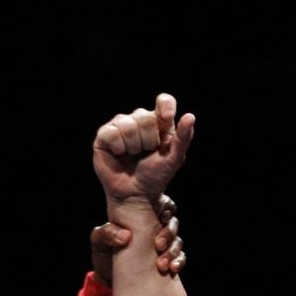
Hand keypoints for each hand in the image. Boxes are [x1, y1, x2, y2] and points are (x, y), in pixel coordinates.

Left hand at [89, 195, 183, 285]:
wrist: (109, 280)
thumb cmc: (104, 254)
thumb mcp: (99, 241)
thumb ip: (106, 233)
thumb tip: (125, 235)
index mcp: (141, 216)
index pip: (162, 205)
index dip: (166, 209)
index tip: (161, 218)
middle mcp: (155, 228)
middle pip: (172, 224)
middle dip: (168, 233)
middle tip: (158, 245)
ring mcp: (163, 245)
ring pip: (177, 242)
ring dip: (173, 251)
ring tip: (162, 264)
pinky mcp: (167, 260)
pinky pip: (180, 258)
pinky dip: (179, 262)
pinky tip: (173, 268)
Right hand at [93, 93, 195, 217]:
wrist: (136, 194)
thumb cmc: (156, 176)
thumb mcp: (174, 159)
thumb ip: (183, 138)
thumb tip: (190, 116)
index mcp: (159, 122)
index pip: (164, 101)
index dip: (165, 106)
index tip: (166, 118)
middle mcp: (139, 120)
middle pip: (144, 116)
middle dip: (148, 140)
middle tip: (146, 153)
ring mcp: (120, 125)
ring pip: (128, 125)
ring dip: (134, 146)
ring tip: (133, 155)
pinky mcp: (104, 135)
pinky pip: (112, 133)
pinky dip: (119, 148)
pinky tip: (120, 154)